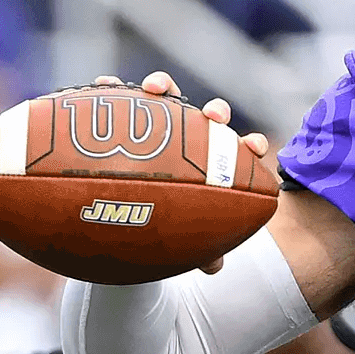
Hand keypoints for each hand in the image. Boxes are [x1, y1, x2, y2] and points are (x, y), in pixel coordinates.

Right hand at [95, 71, 270, 274]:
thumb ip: (201, 247)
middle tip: (213, 118)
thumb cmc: (164, 218)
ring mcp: (161, 122)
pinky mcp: (129, 114)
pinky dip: (113, 88)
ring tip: (155, 88)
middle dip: (216, 112)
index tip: (253, 146)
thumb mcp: (183, 235)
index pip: (240, 150)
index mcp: (213, 161)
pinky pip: (122, 97)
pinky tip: (100, 85)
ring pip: (170, 98)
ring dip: (165, 86)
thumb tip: (214, 268)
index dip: (249, 146)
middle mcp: (190, 137)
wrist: (126, 203)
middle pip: (210, 117)